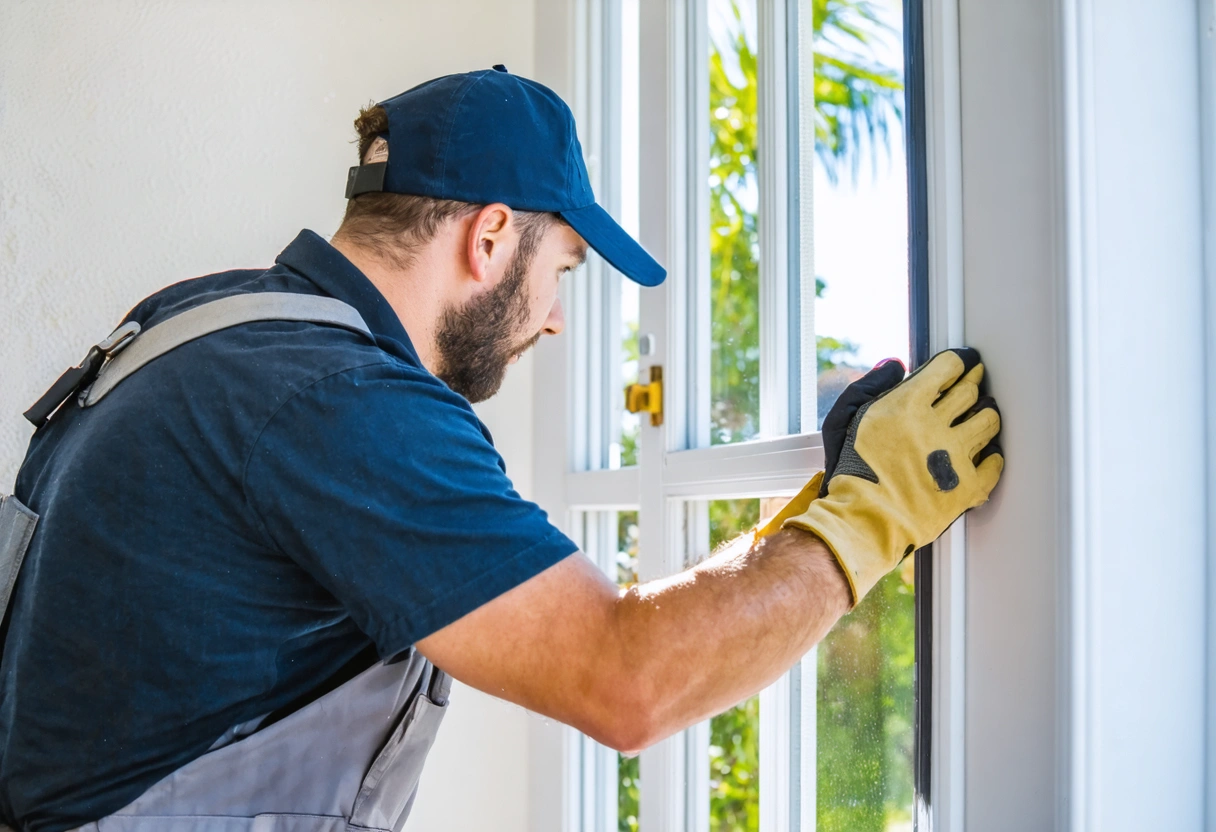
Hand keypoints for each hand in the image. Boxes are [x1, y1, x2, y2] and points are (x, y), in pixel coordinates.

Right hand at [776, 348, 1003, 604]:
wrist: (862, 521)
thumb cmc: (849, 473)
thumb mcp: (842, 419)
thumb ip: (869, 386)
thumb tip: (896, 365)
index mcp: (906, 405)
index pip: (949, 367)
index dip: (959, 361)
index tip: (964, 362)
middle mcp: (935, 426)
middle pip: (970, 392)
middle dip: (974, 382)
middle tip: (975, 382)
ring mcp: (954, 457)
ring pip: (988, 422)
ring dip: (986, 415)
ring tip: (982, 416)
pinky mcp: (967, 486)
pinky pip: (994, 462)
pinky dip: (992, 455)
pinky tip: (984, 453)